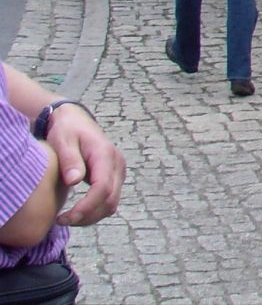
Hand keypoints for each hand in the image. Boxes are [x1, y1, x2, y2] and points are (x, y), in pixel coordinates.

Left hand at [47, 105, 125, 226]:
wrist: (76, 121)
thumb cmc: (67, 131)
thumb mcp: (63, 141)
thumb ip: (70, 160)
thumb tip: (74, 181)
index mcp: (105, 154)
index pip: (103, 188)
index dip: (86, 207)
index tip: (65, 217)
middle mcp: (117, 164)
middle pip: (110, 200)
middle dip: (87, 216)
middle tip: (62, 221)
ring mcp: (118, 171)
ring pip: (112, 204)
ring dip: (91, 216)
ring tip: (67, 218)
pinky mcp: (115, 177)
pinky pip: (109, 200)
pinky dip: (95, 211)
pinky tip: (77, 211)